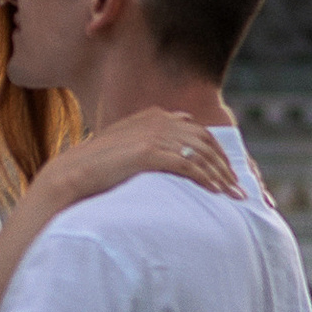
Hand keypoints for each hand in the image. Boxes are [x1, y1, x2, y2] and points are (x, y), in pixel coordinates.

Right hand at [43, 104, 242, 206]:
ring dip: (221, 176)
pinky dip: (206, 179)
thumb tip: (174, 136)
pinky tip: (215, 192)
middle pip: (206, 141)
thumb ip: (150, 138)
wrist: (73, 172)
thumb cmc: (97, 165)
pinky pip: (188, 165)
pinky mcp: (150, 152)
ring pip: (201, 154)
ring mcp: (155, 135)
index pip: (199, 131)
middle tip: (238, 188)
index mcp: (155, 115)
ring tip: (233, 196)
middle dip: (225, 166)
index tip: (227, 172)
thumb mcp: (126, 143)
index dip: (218, 152)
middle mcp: (159, 120)